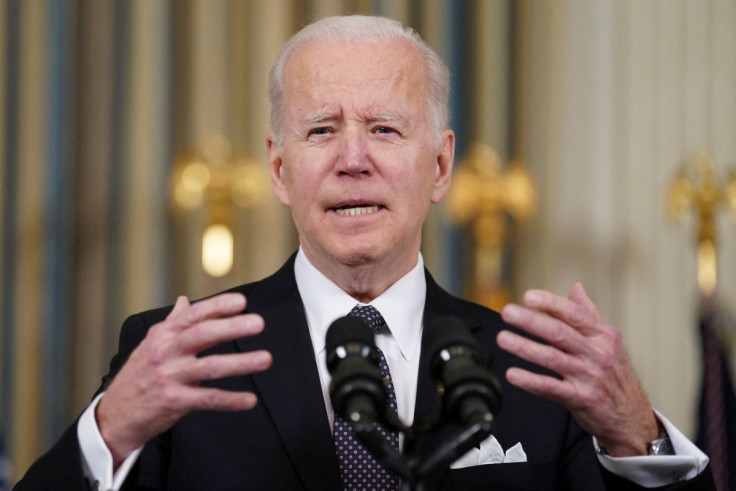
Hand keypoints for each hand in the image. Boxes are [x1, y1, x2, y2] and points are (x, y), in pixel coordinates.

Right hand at [96, 293, 272, 466]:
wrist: (115, 414)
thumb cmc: (139, 375)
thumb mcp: (151, 344)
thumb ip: (173, 322)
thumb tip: (184, 300)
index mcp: (164, 335)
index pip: (194, 315)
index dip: (218, 306)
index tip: (241, 301)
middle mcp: (166, 352)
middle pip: (203, 334)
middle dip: (233, 327)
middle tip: (258, 322)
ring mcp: (170, 377)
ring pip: (210, 367)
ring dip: (240, 363)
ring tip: (265, 359)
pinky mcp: (174, 402)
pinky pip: (208, 399)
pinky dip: (231, 400)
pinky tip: (250, 400)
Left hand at [497, 283, 658, 456]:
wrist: (632, 417)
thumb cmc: (615, 375)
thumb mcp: (609, 342)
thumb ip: (589, 314)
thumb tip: (576, 287)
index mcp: (603, 335)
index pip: (574, 314)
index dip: (550, 303)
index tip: (528, 296)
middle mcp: (597, 353)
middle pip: (559, 333)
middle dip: (531, 321)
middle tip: (507, 312)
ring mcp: (589, 376)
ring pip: (552, 358)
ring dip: (524, 347)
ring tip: (503, 338)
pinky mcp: (580, 399)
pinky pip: (551, 388)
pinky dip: (530, 381)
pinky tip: (512, 374)